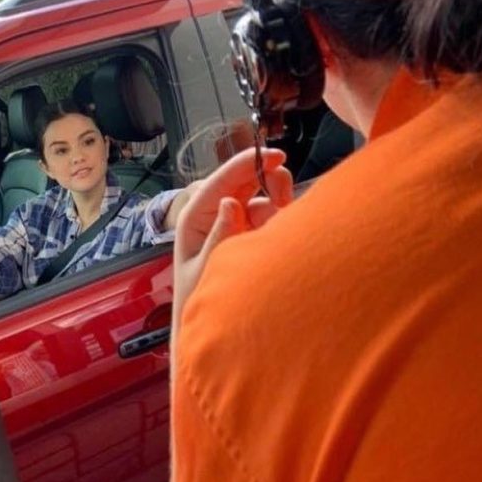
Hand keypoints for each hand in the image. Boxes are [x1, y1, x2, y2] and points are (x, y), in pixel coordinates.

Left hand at [172, 146, 291, 328]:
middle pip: (245, 182)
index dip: (248, 163)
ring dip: (278, 202)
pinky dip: (282, 219)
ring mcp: (236, 224)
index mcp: (196, 217)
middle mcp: (216, 215)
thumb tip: (231, 203)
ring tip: (283, 218)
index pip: (223, 180)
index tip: (276, 155)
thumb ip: (219, 236)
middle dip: (268, 180)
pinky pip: (272, 216)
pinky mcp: (252, 235)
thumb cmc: (197, 299)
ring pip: (263, 198)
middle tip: (285, 191)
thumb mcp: (205, 268)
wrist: (209, 326)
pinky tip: (284, 232)